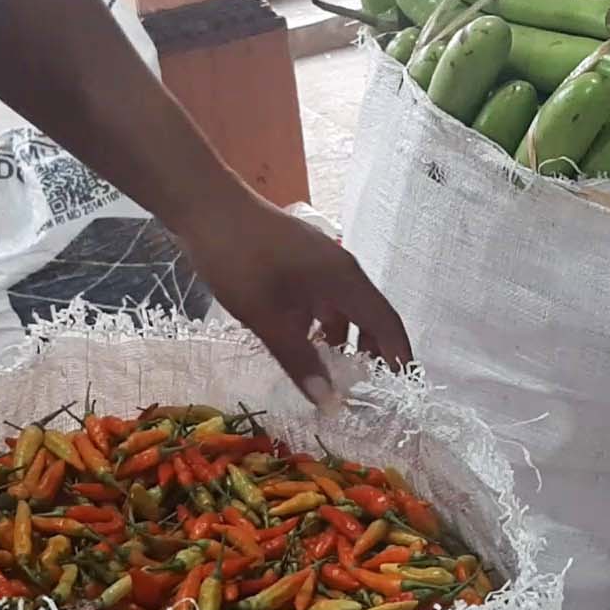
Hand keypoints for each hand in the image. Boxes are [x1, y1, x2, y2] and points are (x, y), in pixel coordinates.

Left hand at [181, 194, 412, 401]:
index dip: (398, 357)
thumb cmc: (240, 259)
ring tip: (331, 375)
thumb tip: (330, 404)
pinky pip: (324, 298)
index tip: (402, 389)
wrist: (207, 205)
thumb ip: (301, 361)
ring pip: (344, 308)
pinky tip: (301, 344)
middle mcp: (342, 270)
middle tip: (365, 390)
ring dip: (343, 341)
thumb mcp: (268, 317)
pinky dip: (322, 325)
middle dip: (372, 353)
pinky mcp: (300, 260)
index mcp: (345, 280)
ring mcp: (321, 262)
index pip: (388, 323)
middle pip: (370, 316)